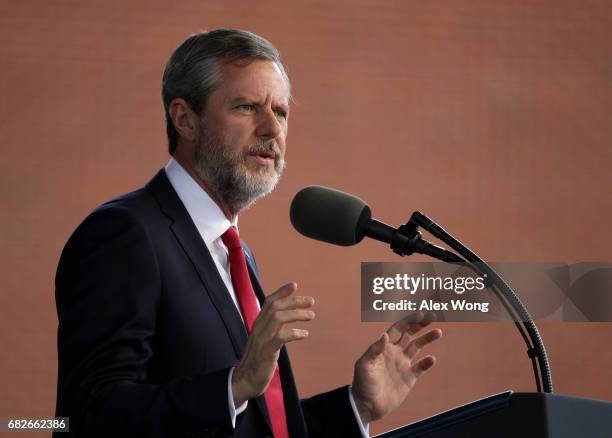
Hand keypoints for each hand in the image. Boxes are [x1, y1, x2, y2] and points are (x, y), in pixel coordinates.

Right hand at [232, 282, 313, 405]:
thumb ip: (273, 328)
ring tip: (311, 315)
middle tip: (311, 301)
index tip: (294, 285)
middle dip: (294, 301)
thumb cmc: (256, 360)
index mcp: (258, 324)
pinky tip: (304, 334)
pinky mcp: (266, 352)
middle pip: (275, 307)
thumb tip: (286, 318)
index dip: (281, 292)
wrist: (243, 380)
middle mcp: (258, 328)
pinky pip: (280, 337)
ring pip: (277, 318)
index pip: (268, 302)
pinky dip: (294, 333)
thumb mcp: (264, 340)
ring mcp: (261, 340)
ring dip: (296, 314)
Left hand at [352, 313, 441, 423]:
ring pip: (417, 347)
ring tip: (438, 331)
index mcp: (384, 347)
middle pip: (410, 333)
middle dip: (420, 324)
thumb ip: (375, 350)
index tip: (419, 314)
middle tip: (432, 316)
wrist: (367, 405)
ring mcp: (403, 364)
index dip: (408, 320)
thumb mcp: (364, 365)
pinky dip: (427, 363)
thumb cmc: (362, 383)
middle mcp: (395, 352)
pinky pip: (421, 367)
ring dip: (427, 338)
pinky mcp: (409, 378)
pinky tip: (431, 359)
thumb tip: (385, 335)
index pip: (398, 329)